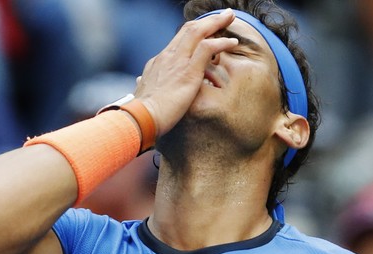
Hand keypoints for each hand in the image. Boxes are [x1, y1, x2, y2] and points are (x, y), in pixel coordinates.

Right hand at [134, 9, 239, 136]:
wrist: (140, 119)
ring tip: (230, 18)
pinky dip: (222, 42)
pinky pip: (207, 48)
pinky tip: (233, 43)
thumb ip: (145, 84)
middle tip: (224, 15)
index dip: (194, 32)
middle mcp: (167, 56)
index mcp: (158, 62)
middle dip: (208, 21)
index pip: (179, 40)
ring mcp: (177, 61)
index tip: (207, 30)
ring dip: (216, 23)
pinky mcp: (188, 71)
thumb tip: (140, 81)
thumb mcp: (142, 93)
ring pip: (198, 32)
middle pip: (189, 29)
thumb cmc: (143, 113)